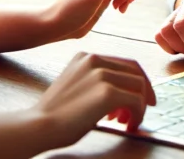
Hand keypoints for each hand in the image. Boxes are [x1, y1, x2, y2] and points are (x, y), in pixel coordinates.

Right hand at [33, 52, 155, 145]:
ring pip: (138, 86)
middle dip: (144, 91)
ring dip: (139, 106)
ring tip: (128, 122)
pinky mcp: (107, 92)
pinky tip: (128, 126)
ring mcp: (101, 75)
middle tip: (145, 108)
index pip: (123, 63)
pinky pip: (136, 101)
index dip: (136, 80)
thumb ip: (98, 84)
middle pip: (135, 71)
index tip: (141, 95)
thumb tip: (125, 97)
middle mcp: (95, 60)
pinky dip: (138, 115)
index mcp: (86, 57)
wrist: (38, 125)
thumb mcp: (76, 86)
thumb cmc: (54, 114)